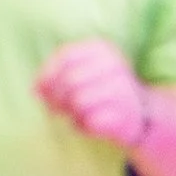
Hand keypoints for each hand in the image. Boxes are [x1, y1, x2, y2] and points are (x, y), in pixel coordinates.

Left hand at [36, 38, 151, 151]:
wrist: (139, 113)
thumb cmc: (101, 91)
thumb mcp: (80, 73)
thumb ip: (55, 76)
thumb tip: (35, 90)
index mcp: (102, 49)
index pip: (66, 57)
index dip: (47, 75)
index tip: (40, 91)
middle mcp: (114, 65)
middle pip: (69, 80)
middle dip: (56, 98)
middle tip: (56, 109)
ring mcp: (123, 89)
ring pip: (79, 102)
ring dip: (71, 114)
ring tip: (78, 115)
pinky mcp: (125, 114)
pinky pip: (90, 122)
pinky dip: (83, 126)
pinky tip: (91, 124)